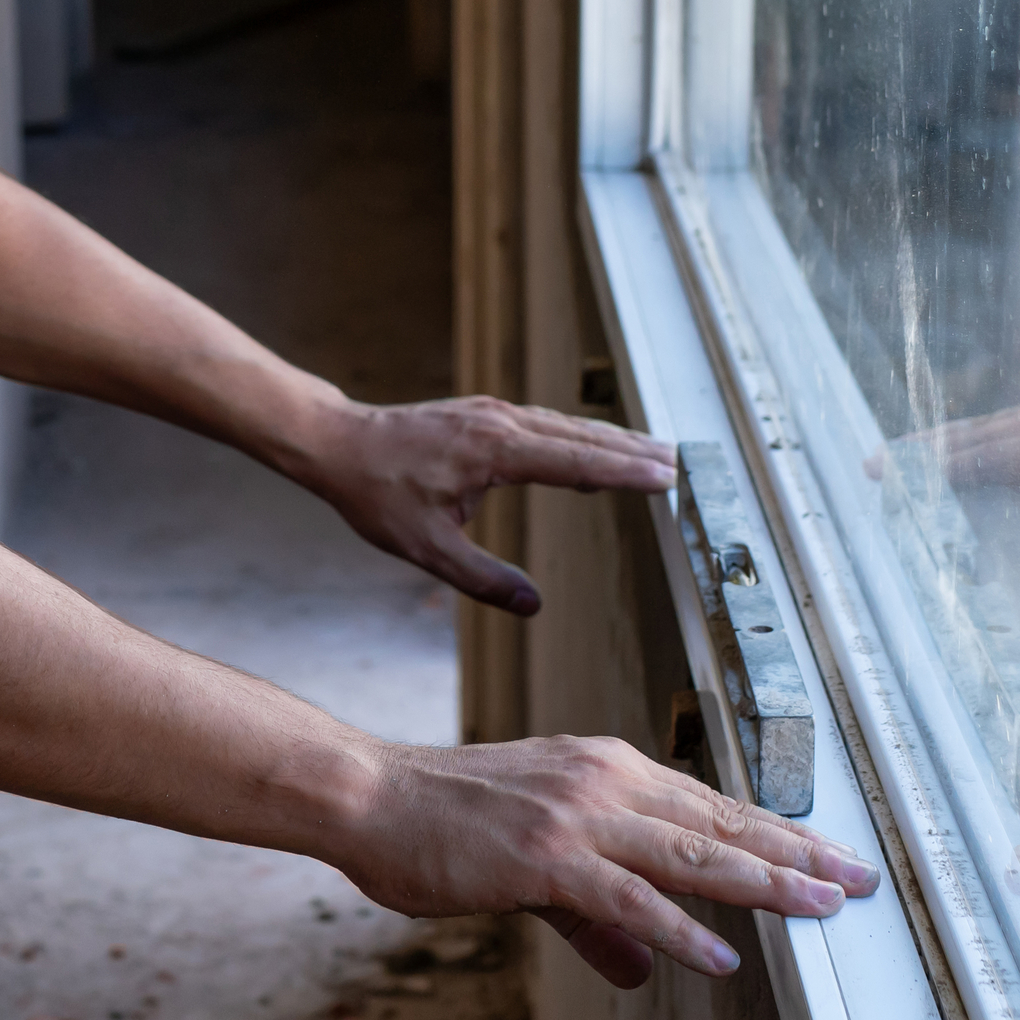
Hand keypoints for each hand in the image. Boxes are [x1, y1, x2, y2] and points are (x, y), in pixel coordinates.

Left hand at [277, 394, 677, 614]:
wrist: (339, 443)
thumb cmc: (377, 494)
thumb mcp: (427, 548)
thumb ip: (483, 579)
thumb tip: (533, 606)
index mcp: (494, 452)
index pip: (575, 463)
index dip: (624, 472)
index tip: (666, 478)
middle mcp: (502, 423)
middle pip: (583, 437)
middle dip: (633, 450)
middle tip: (680, 467)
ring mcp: (494, 412)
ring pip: (568, 426)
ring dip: (611, 440)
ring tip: (654, 455)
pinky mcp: (485, 413)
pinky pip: (547, 424)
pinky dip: (579, 437)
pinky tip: (593, 451)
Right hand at [329, 732, 880, 986]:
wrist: (371, 798)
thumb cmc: (444, 822)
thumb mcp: (534, 871)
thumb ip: (596, 920)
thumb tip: (645, 968)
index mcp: (607, 772)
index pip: (711, 805)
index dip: (776, 835)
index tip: (830, 858)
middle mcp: (605, 782)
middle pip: (722, 822)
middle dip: (798, 855)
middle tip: (862, 879)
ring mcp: (579, 817)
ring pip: (693, 852)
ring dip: (764, 883)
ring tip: (821, 909)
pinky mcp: (546, 858)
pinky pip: (628, 898)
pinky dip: (680, 928)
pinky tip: (723, 954)